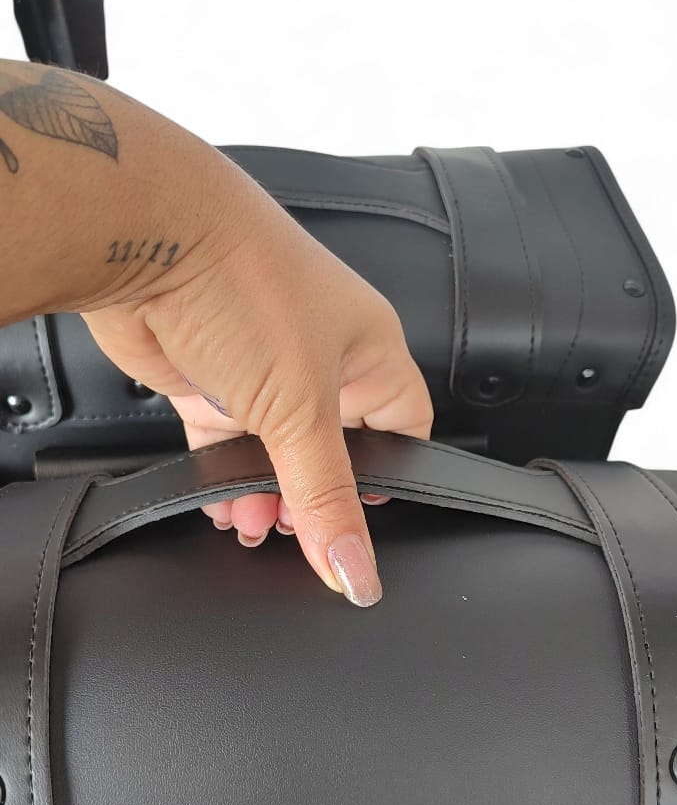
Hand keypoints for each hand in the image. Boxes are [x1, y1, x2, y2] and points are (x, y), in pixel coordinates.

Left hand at [81, 159, 432, 605]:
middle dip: (314, 499)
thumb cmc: (243, 281)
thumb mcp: (302, 410)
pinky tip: (219, 506)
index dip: (387, 479)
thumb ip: (325, 498)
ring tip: (254, 527)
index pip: (403, 429)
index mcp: (369, 350)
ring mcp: (261, 368)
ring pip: (274, 454)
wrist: (145, 235)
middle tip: (299, 532)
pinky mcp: (207, 380)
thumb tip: (355, 569)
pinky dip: (222, 480)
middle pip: (332, 451)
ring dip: (264, 496)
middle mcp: (319, 357)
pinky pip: (224, 446)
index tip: (362, 522)